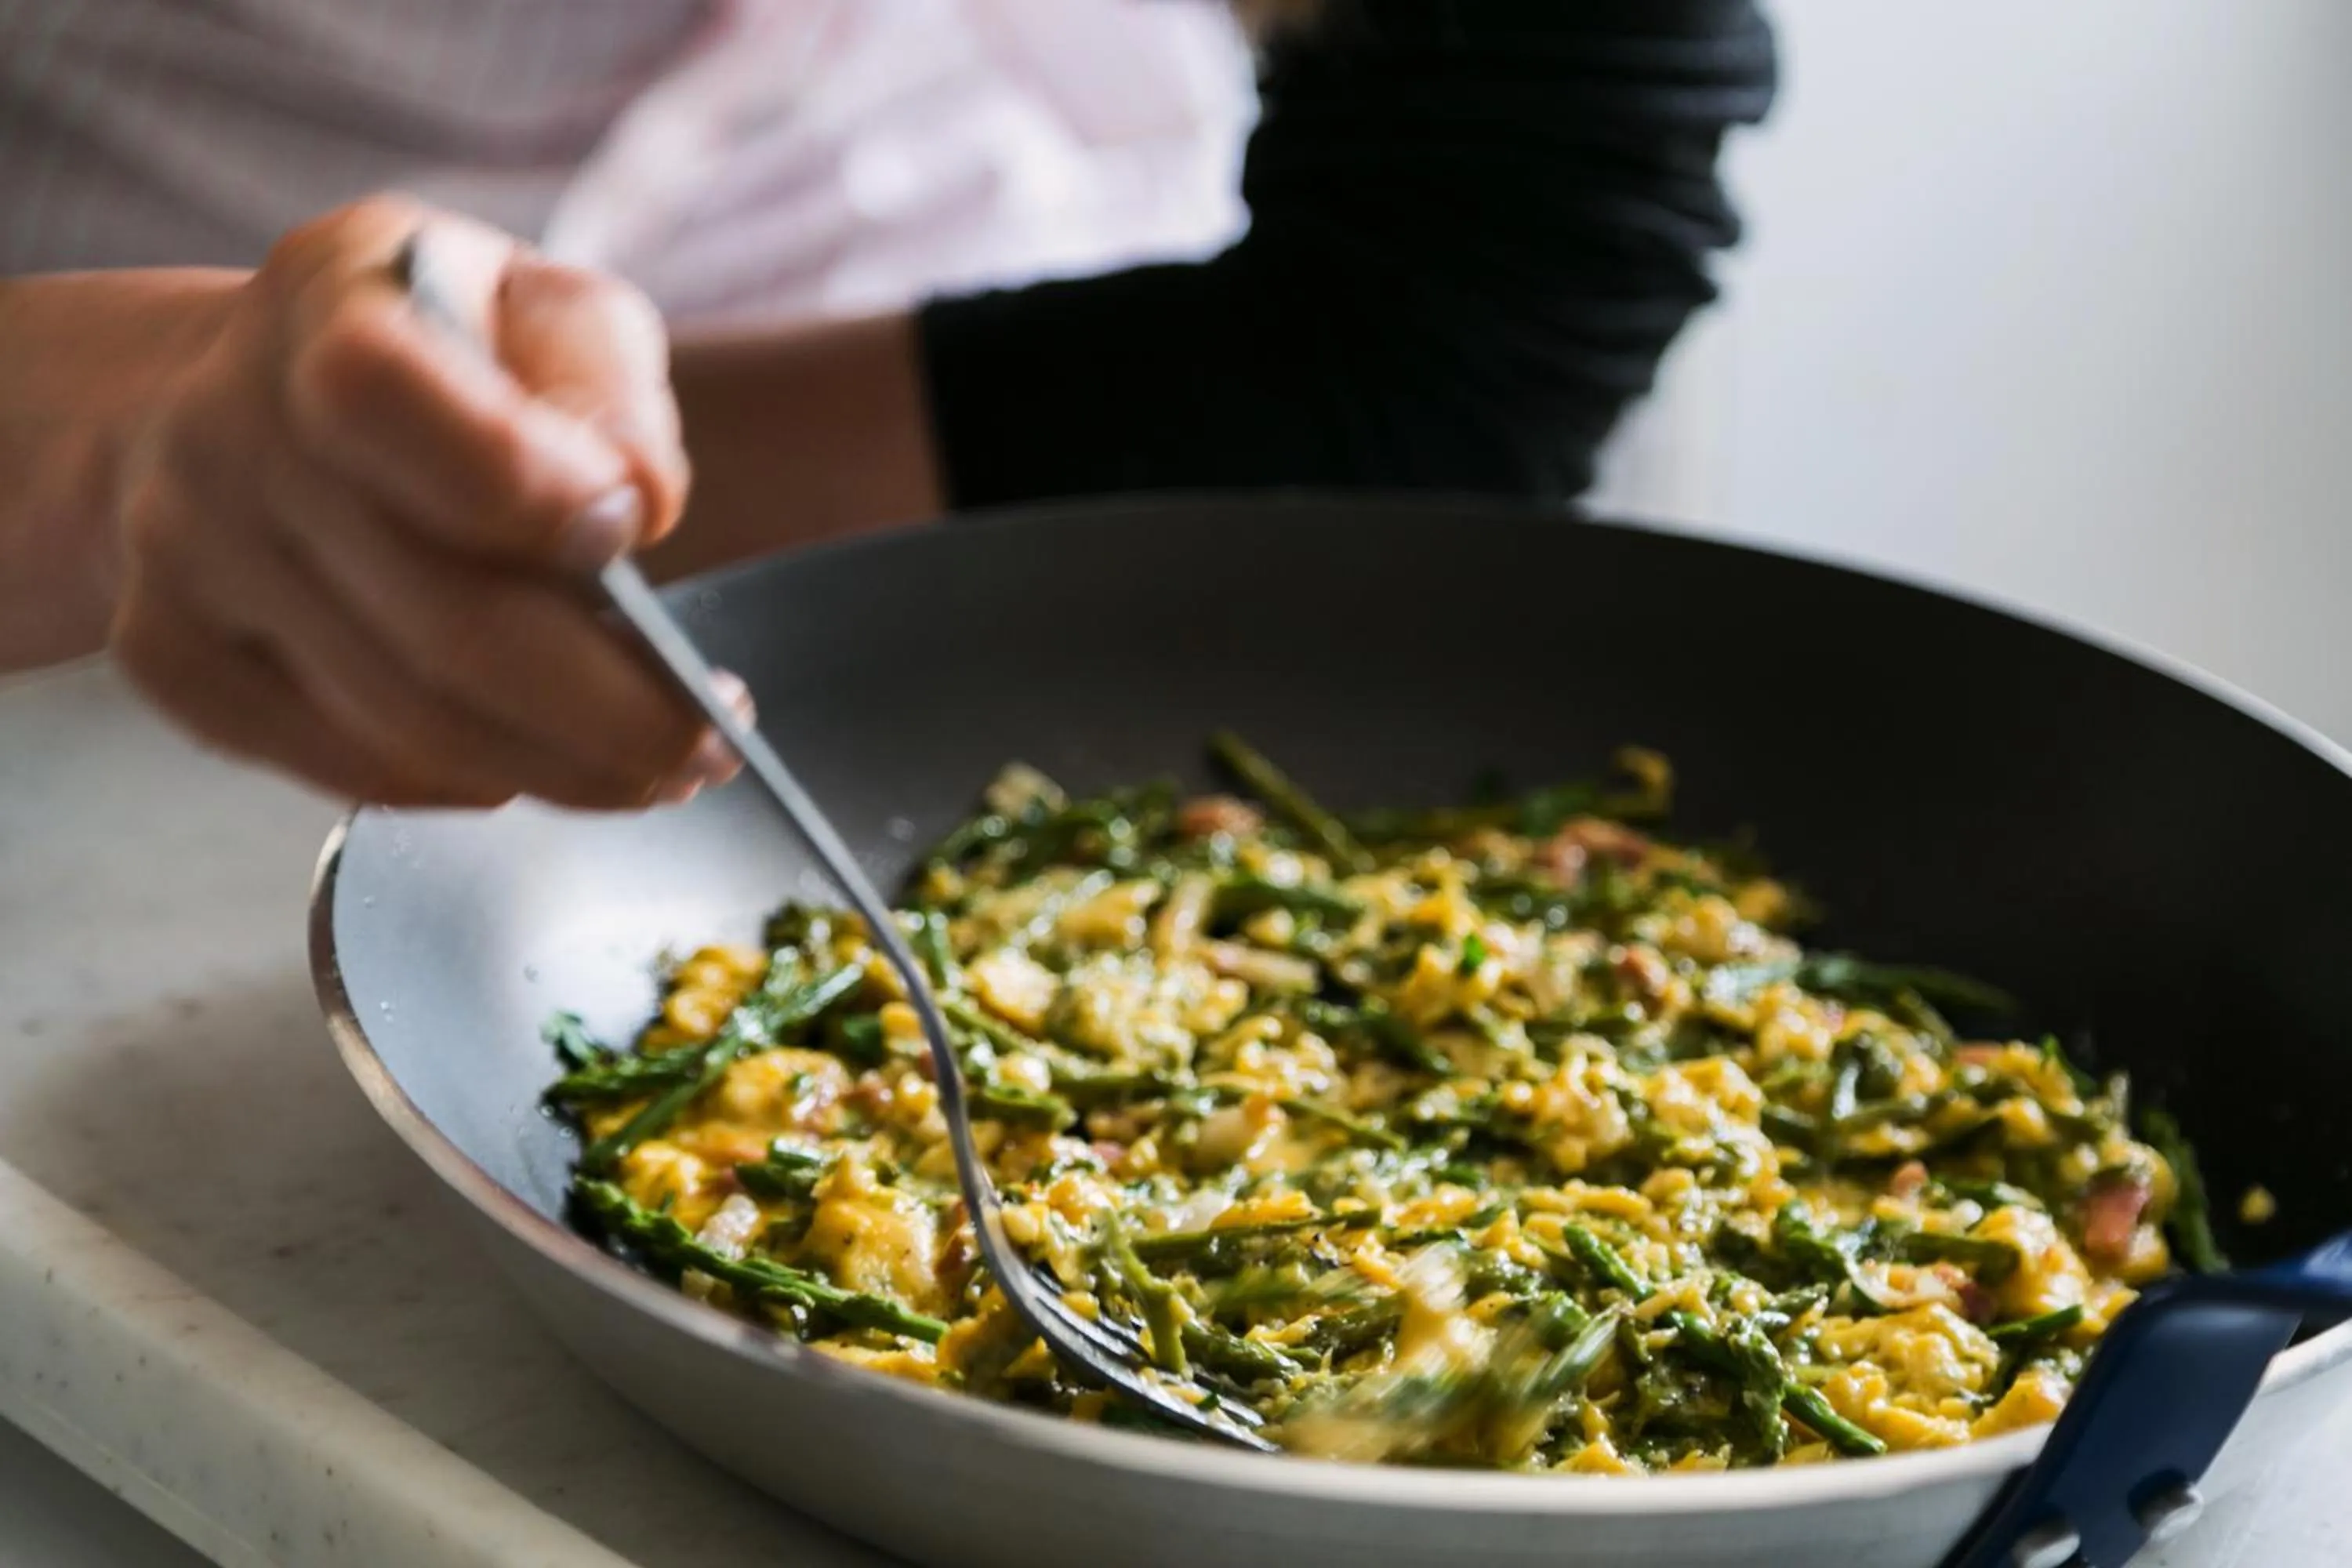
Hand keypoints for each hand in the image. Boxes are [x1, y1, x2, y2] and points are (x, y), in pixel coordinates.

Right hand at [106, 195, 744, 808]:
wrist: (247, 397)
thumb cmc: (445, 356)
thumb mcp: (545, 312)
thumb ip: (605, 385)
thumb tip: (636, 503)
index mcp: (327, 305)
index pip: (389, 400)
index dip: (525, 488)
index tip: (631, 531)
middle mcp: (228, 430)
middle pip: (443, 625)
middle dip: (614, 712)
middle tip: (711, 744)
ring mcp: (184, 554)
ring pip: (408, 724)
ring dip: (563, 769)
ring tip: (657, 766)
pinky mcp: (169, 656)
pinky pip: (349, 766)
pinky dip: (469, 781)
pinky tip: (535, 757)